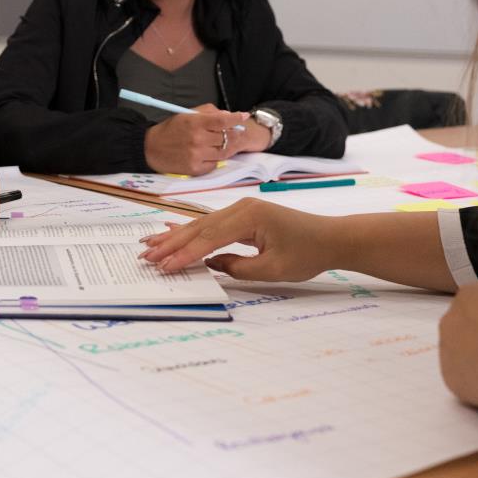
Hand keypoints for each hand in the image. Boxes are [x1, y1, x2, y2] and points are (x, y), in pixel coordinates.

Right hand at [138, 197, 337, 278]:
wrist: (331, 238)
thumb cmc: (307, 253)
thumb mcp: (273, 269)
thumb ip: (238, 267)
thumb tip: (211, 264)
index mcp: (248, 217)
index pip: (208, 238)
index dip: (185, 254)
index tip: (164, 267)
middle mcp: (240, 208)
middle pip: (199, 227)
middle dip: (171, 243)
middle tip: (146, 256)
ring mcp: (241, 209)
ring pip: (202, 225)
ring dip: (176, 237)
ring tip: (150, 246)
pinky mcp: (243, 216)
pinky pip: (212, 225)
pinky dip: (192, 233)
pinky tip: (174, 234)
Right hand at [144, 105, 249, 174]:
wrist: (150, 148)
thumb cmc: (170, 129)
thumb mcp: (186, 114)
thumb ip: (208, 112)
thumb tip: (229, 115)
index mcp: (195, 123)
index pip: (223, 120)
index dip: (236, 118)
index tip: (243, 116)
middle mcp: (197, 140)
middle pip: (227, 137)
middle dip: (234, 133)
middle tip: (234, 131)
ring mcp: (197, 156)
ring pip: (224, 152)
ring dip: (227, 147)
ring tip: (220, 142)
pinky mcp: (195, 169)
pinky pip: (215, 164)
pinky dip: (215, 158)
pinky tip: (208, 153)